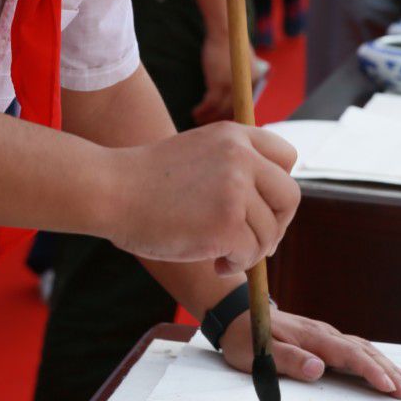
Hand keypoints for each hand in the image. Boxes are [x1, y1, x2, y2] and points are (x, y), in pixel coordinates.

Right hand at [103, 122, 299, 273]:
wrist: (111, 191)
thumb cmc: (146, 181)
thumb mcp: (197, 152)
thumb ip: (233, 165)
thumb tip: (270, 204)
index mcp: (235, 136)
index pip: (286, 157)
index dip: (278, 187)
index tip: (262, 207)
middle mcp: (241, 157)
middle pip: (289, 196)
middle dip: (277, 224)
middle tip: (255, 241)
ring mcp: (235, 190)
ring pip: (269, 231)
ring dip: (251, 251)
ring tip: (223, 254)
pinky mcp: (226, 223)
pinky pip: (251, 253)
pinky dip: (236, 264)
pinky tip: (216, 263)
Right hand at [193, 32, 267, 124]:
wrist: (225, 32)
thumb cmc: (230, 45)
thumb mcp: (242, 63)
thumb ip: (241, 78)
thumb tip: (233, 95)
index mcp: (254, 82)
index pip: (245, 105)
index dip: (234, 116)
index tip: (224, 123)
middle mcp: (246, 86)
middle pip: (233, 111)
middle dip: (220, 120)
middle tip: (209, 126)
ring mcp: (232, 85)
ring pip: (220, 110)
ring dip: (208, 118)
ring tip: (198, 120)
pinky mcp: (218, 82)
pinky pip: (210, 104)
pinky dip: (202, 110)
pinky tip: (195, 112)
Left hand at [219, 308, 400, 399]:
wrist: (239, 313)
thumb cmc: (247, 338)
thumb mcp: (260, 353)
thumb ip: (288, 360)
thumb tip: (319, 368)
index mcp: (312, 338)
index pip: (349, 355)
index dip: (370, 371)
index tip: (389, 387)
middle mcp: (325, 334)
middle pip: (365, 352)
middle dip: (390, 373)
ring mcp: (327, 335)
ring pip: (366, 349)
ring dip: (389, 367)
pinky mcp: (326, 339)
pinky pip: (358, 349)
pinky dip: (377, 361)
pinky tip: (388, 370)